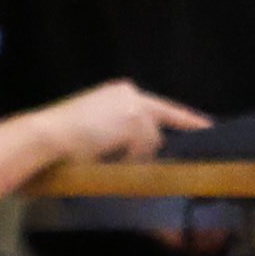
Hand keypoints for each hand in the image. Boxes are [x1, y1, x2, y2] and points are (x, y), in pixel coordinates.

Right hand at [39, 81, 207, 165]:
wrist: (45, 136)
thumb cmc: (58, 138)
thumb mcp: (93, 128)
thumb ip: (119, 133)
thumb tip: (144, 154)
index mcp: (120, 93)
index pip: (160, 109)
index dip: (186, 120)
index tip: (209, 126)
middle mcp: (131, 94)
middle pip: (155, 132)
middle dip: (143, 152)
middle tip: (111, 159)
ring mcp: (136, 107)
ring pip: (150, 145)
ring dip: (133, 159)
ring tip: (100, 157)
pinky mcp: (136, 122)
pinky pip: (143, 153)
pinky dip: (128, 161)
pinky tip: (106, 157)